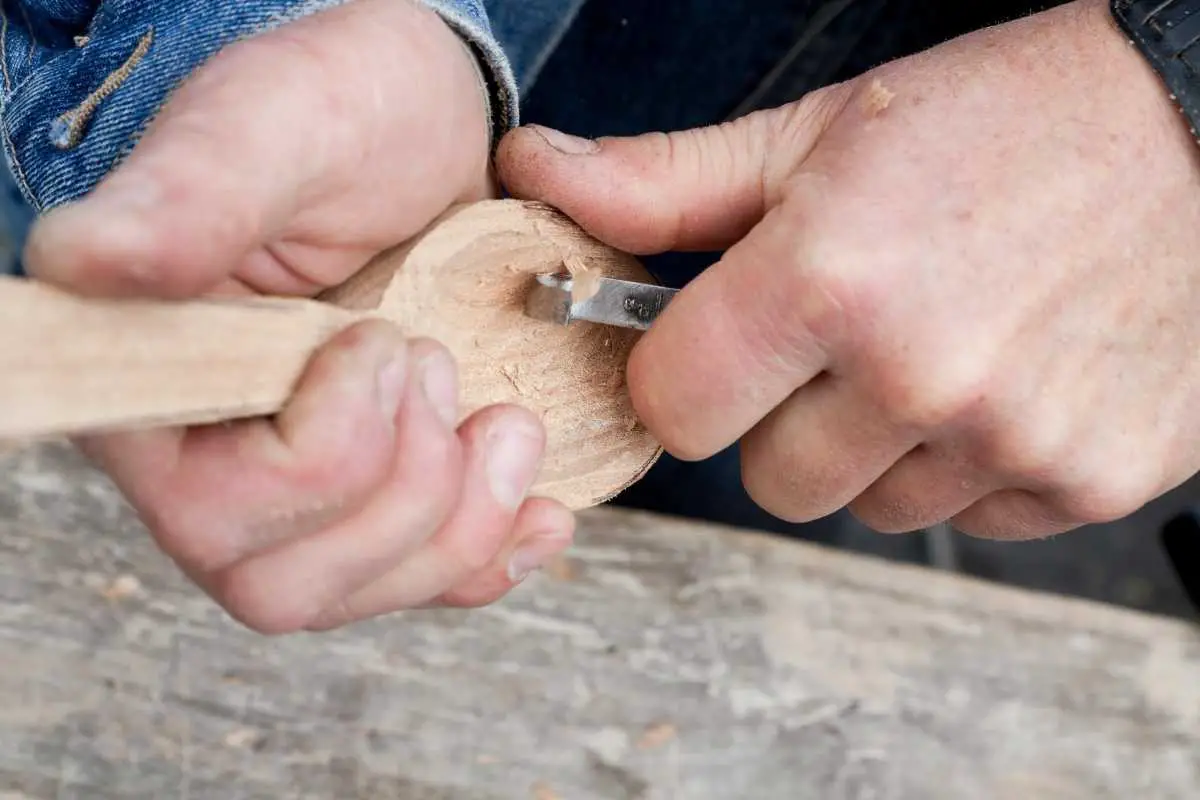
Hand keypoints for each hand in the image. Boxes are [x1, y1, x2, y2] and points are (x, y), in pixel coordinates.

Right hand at [23, 0, 572, 632]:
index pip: (208, 506)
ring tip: (505, 418)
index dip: (322, 449)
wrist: (412, 129)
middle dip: (408, 485)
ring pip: (361, 592)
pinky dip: (495, 556)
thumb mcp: (270, 130)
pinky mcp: (372, 497)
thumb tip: (81, 261)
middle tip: (440, 360)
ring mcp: (292, 495)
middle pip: (283, 584)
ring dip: (463, 521)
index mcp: (153, 380)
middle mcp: (205, 460)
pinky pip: (425, 581)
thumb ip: (188, 199)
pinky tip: (540, 512)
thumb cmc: (330, 114)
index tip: (380, 335)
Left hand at [496, 0, 1199, 539]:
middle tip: (834, 337)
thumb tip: (531, 174)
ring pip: (862, 505)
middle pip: (764, 478)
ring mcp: (1009, 440)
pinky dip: (961, 465)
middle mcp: (919, 375)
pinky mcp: (1085, 481)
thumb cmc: (1007, 118)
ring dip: (871, 446)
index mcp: (830, 279)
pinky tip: (1000, 378)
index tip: (712, 342)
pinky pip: (963, 517)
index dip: (680, 374)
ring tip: (929, 347)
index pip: (673, 408)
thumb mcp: (820, 132)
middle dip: (776, 416)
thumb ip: (662, 180)